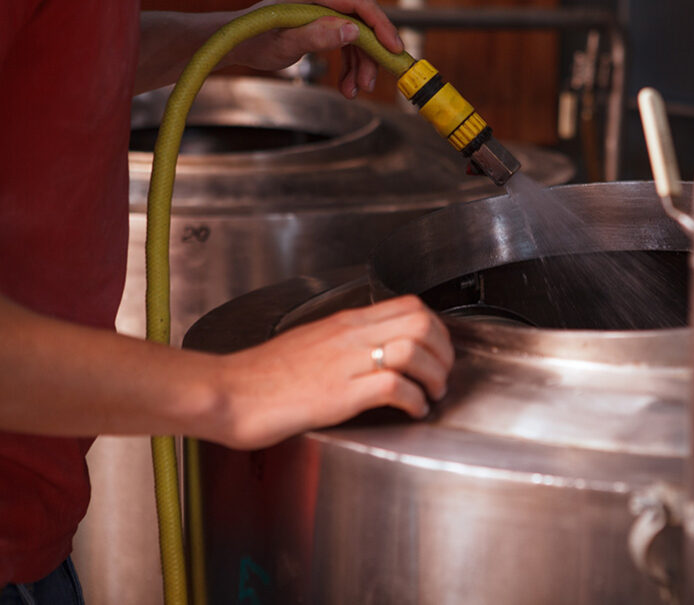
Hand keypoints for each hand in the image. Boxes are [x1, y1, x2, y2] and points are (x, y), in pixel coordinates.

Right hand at [213, 295, 452, 449]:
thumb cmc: (262, 375)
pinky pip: (394, 386)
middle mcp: (349, 336)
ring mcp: (345, 363)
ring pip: (414, 349)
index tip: (438, 351)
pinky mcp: (339, 393)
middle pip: (422, 323)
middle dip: (444, 351)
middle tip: (441, 375)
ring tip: (431, 394)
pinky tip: (412, 410)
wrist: (227, 392)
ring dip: (434, 376)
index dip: (437, 328)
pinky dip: (414, 400)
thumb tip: (377, 350)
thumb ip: (345, 342)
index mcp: (344, 322)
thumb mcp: (310, 343)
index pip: (410, 305)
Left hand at [226, 0, 403, 98]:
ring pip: (360, 33)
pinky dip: (351, 62)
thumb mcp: (287, 43)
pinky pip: (351, 37)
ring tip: (352, 90)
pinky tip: (347, 83)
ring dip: (360, 64)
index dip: (382, 27)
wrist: (244, 40)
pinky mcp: (329, 12)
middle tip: (366, 84)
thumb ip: (319, 36)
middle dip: (369, 56)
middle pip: (364, 21)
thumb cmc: (258, 39)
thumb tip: (354, 32)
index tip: (394, 50)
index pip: (361, 3)